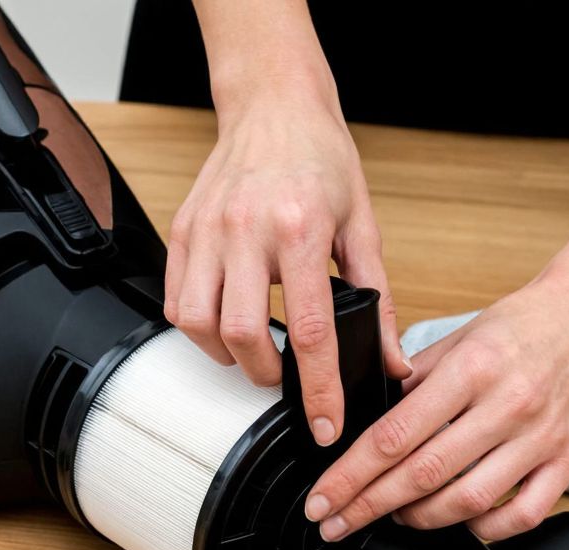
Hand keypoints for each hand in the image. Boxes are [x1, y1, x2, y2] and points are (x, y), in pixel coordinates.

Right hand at [164, 84, 409, 446]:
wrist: (273, 106)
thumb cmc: (321, 160)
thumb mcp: (363, 226)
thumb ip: (377, 298)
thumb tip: (392, 360)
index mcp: (300, 230)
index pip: (308, 331)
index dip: (318, 389)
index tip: (324, 425)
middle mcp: (247, 230)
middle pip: (242, 336)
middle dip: (265, 376)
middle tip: (284, 381)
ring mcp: (207, 230)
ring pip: (198, 324)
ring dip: (226, 355)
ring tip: (252, 353)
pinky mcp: (182, 230)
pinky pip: (175, 300)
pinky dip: (199, 328)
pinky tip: (224, 322)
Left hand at [304, 271, 568, 540]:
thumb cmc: (525, 324)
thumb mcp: (459, 338)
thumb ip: (414, 381)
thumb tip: (368, 424)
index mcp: (472, 370)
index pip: (394, 436)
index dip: (350, 475)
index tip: (322, 499)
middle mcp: (507, 406)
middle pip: (422, 474)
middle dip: (367, 506)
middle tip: (335, 523)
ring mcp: (540, 439)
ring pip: (467, 502)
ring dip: (419, 519)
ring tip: (393, 518)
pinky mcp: (568, 462)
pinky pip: (521, 516)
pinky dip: (484, 529)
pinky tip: (460, 522)